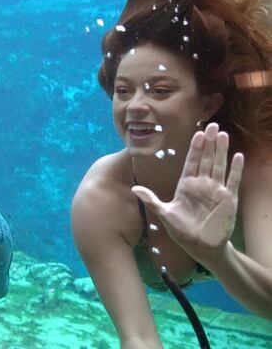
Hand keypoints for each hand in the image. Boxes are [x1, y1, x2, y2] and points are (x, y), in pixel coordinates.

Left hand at [132, 123, 244, 262]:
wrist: (201, 247)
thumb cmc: (182, 230)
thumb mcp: (165, 213)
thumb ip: (151, 199)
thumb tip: (134, 188)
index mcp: (186, 185)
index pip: (191, 161)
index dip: (194, 148)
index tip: (197, 133)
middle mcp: (202, 184)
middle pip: (206, 159)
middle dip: (209, 142)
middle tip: (213, 125)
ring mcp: (216, 190)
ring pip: (219, 166)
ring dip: (221, 151)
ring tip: (223, 134)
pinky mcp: (228, 199)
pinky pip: (232, 181)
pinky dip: (235, 169)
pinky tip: (237, 156)